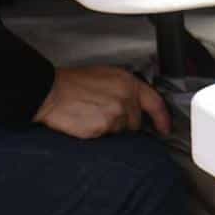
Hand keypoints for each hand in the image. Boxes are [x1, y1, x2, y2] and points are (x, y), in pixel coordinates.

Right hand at [34, 64, 172, 140]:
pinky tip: (86, 122)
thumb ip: (124, 90)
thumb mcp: (105, 77)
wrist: (50, 91)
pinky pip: (107, 138)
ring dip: (109, 128)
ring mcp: (115, 114)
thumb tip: (133, 103)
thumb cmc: (72, 84)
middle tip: (102, 114)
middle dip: (123, 122)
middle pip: (135, 122)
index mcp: (128, 83)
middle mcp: (126, 98)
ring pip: (120, 131)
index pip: (155, 103)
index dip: (162, 118)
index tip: (165, 128)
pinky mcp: (103, 128)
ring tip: (91, 115)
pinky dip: (98, 133)